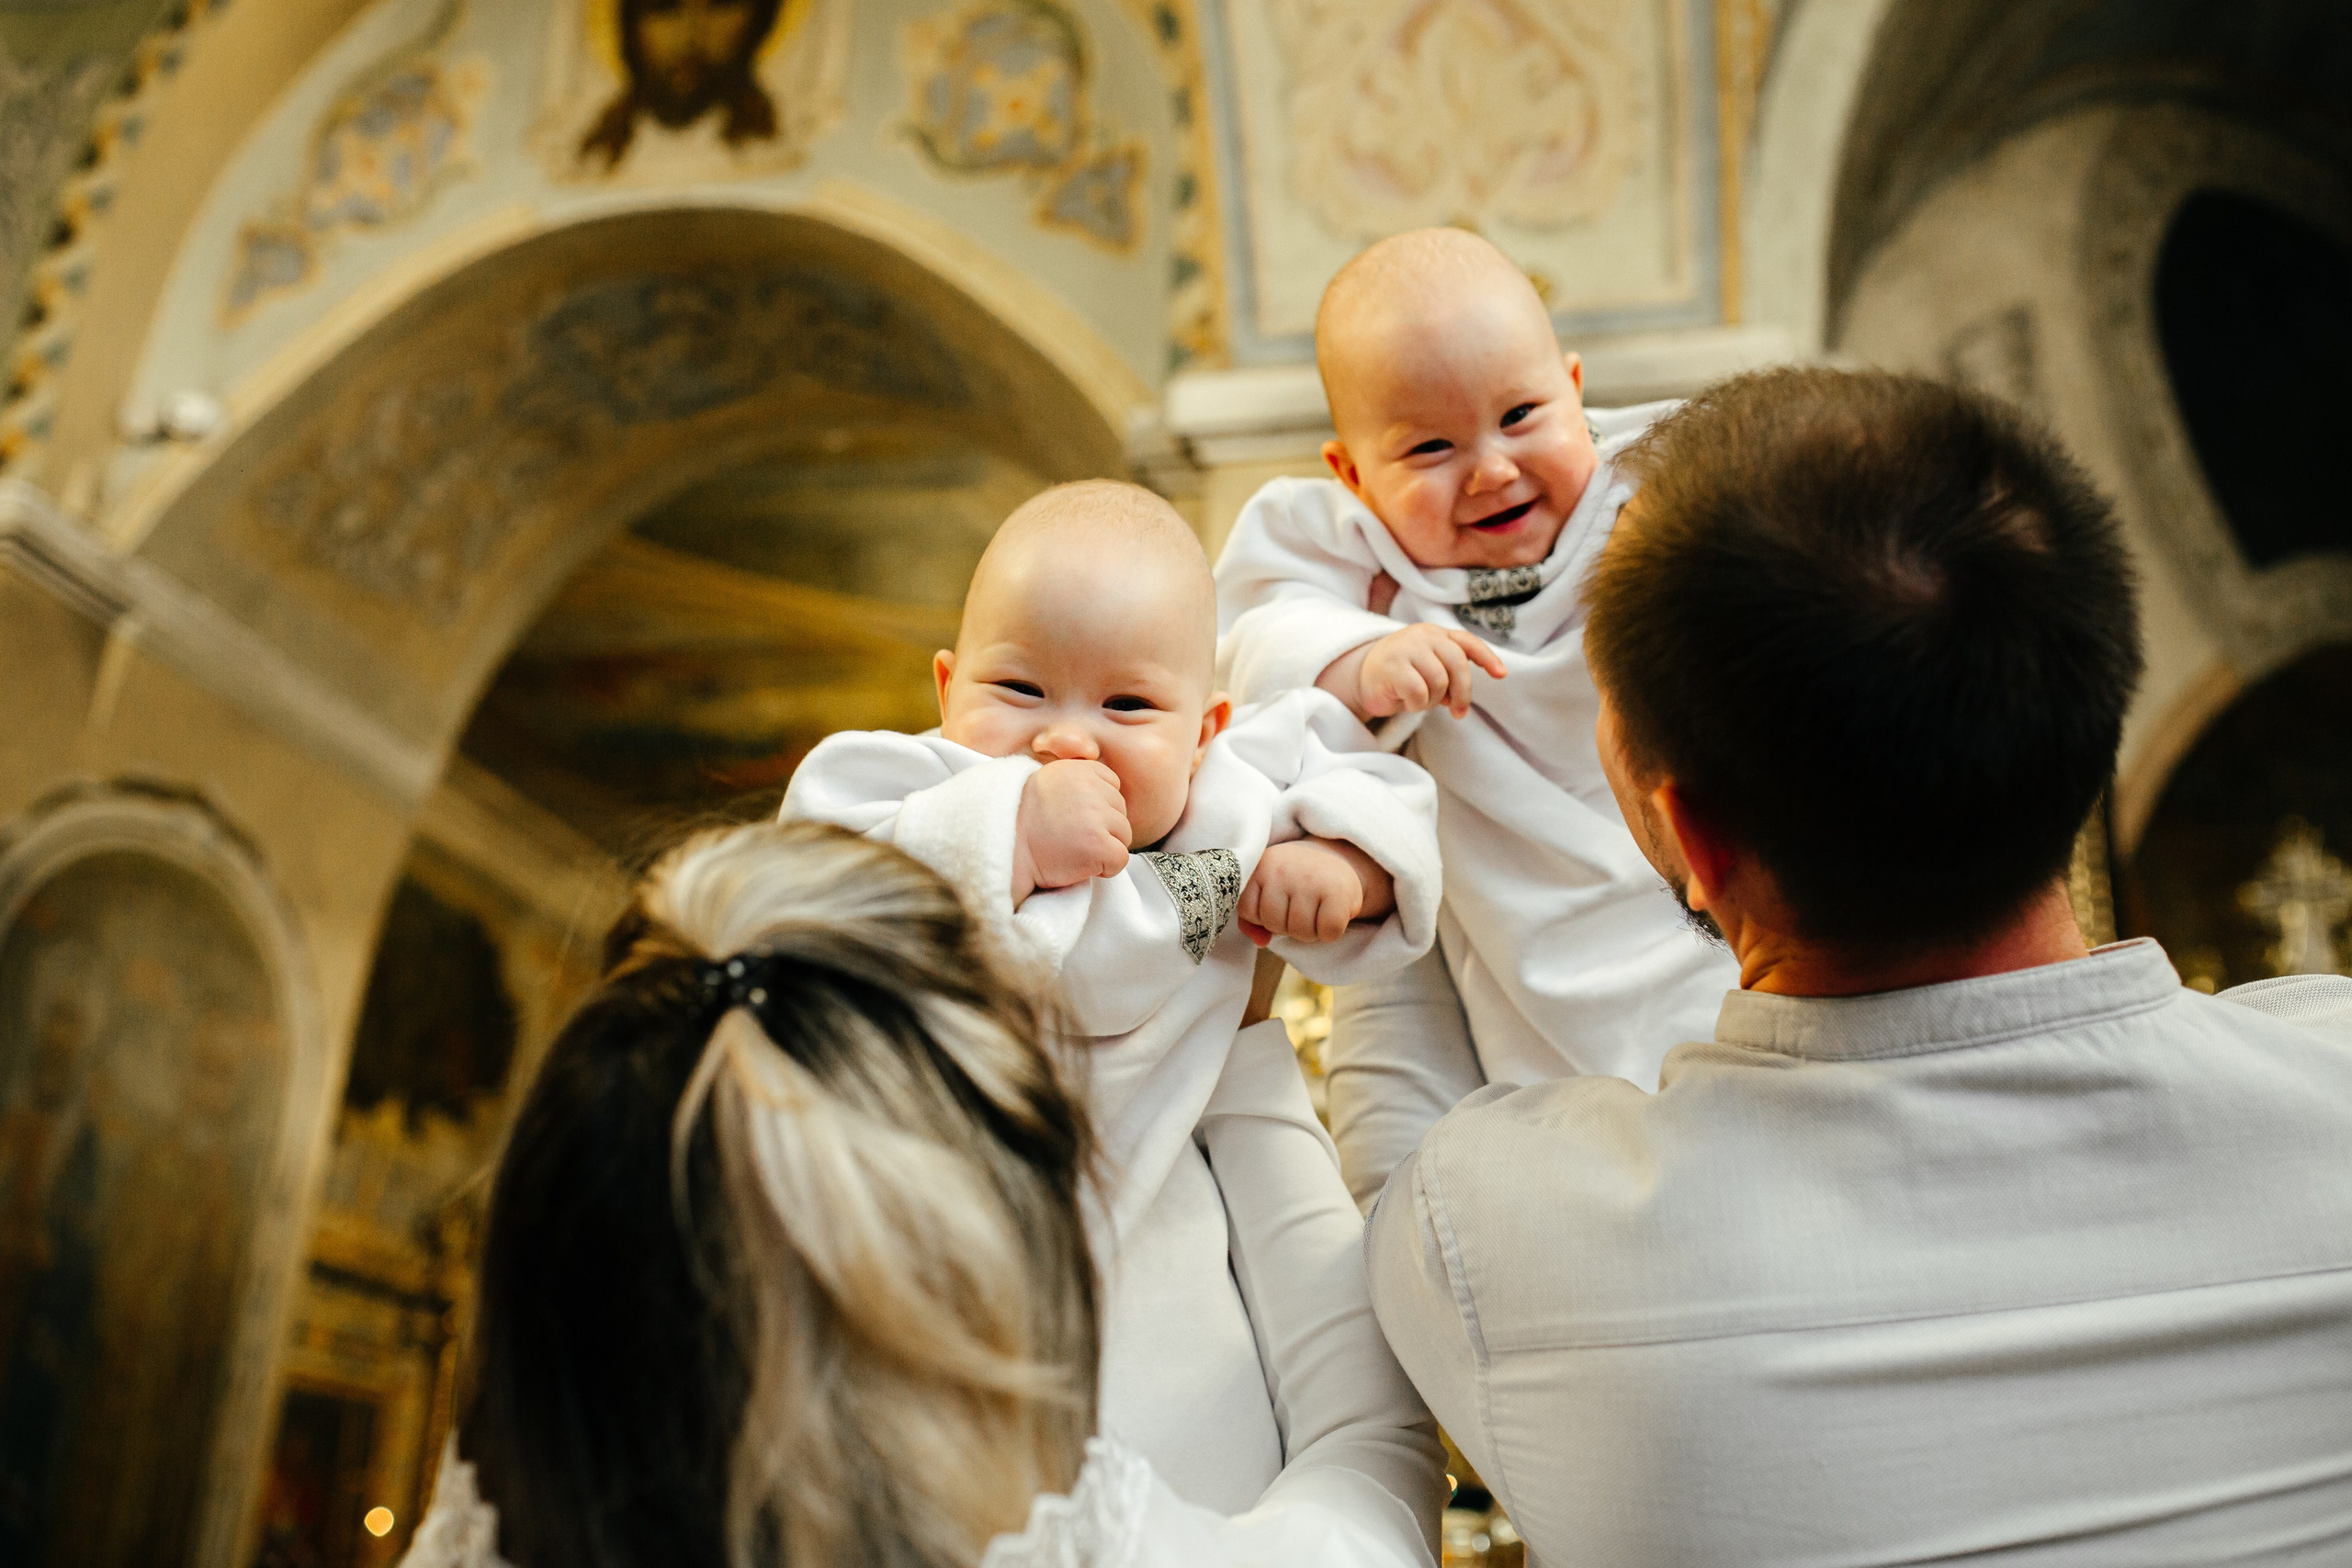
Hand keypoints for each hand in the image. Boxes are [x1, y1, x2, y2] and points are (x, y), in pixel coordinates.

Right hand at [1014, 760, 1130, 901]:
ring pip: (1123, 836)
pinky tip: (1078, 864)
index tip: (1072, 819)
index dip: (1097, 808)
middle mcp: (1091, 788)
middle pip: (1120, 812)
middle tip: (1069, 837)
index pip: (1113, 787)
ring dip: (1103, 848)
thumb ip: (1078, 782)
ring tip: (1072, 850)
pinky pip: (1120, 859)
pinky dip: (1105, 868)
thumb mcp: (1049, 783)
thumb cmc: (1023, 824)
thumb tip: (1109, 790)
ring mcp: (1096, 816)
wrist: (1003, 851)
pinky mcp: (1100, 845)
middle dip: (1102, 829)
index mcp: (1080, 769)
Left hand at [1238, 839, 1394, 945]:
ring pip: (1301, 932)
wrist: (1335, 861)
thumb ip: (1251, 918)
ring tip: (1315, 911)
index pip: (1247, 911)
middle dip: (1287, 926)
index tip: (1276, 902)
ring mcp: (1310, 879)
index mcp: (1261, 866)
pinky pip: (1328, 932)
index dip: (1261, 916)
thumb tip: (1261, 942)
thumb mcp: (1267, 892)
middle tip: (1300, 908)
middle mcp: (1282, 869)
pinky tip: (1330, 914)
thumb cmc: (1295, 883)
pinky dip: (1330, 932)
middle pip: (1274, 924)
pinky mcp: (1337, 891)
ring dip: (1310, 931)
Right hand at [1318, 623, 1507, 721]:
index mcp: (1435, 633)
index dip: (1487, 657)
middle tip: (1458, 712)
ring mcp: (1406, 648)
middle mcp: (1422, 636)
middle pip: (1458, 664)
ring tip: (1421, 702)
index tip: (1501, 674)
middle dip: (1463, 692)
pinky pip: (1418, 692)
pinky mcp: (1392, 666)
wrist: (1362, 677)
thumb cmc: (1402, 675)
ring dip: (1433, 700)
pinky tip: (1407, 703)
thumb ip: (1449, 673)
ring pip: (1438, 681)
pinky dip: (1416, 704)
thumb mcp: (1429, 668)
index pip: (1467, 642)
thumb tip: (1462, 698)